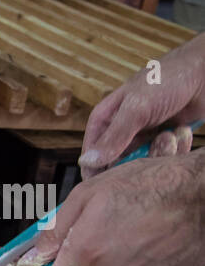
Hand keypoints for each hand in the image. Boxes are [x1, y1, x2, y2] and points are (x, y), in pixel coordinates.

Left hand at [17, 150, 204, 265]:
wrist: (203, 191)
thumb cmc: (149, 185)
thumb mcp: (89, 194)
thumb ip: (55, 229)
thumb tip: (33, 257)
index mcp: (86, 253)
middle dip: (91, 260)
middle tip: (110, 230)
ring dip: (121, 259)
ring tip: (139, 229)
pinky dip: (147, 265)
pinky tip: (157, 240)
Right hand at [79, 33, 204, 177]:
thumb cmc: (168, 80)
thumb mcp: (136, 108)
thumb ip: (113, 137)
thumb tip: (87, 161)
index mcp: (105, 119)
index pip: (91, 152)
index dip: (94, 170)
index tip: (103, 185)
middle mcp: (121, 129)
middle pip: (115, 160)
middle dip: (130, 163)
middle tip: (145, 158)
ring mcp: (142, 134)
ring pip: (139, 160)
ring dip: (156, 152)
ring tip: (169, 135)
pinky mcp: (162, 138)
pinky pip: (160, 155)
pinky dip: (171, 149)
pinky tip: (179, 132)